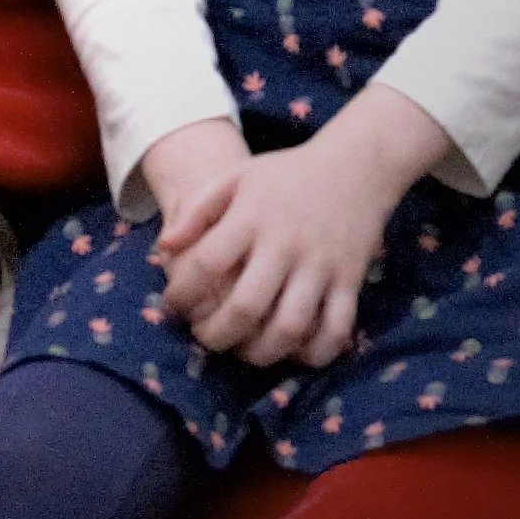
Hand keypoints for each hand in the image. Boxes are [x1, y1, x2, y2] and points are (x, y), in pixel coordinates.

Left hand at [155, 86, 447, 368]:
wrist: (355, 166)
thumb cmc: (285, 174)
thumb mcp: (236, 176)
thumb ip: (197, 209)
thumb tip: (165, 246)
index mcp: (251, 217)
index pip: (206, 262)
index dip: (182, 292)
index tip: (172, 306)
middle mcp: (285, 245)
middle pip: (246, 307)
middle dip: (217, 335)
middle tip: (203, 338)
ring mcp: (320, 267)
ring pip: (290, 328)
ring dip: (261, 353)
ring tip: (242, 351)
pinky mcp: (350, 282)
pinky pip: (335, 331)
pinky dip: (314, 353)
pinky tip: (292, 352)